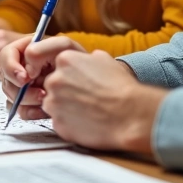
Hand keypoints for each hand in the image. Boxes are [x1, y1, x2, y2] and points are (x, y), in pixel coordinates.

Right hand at [0, 36, 82, 119]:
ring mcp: (23, 86)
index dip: (12, 68)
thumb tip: (26, 71)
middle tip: (41, 94)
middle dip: (20, 89)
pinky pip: (20, 110)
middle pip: (6, 79)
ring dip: (27, 101)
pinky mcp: (29, 102)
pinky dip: (30, 112)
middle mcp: (21, 67)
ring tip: (47, 100)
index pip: (5, 57)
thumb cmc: (78, 59)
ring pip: (11, 96)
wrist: (90, 81)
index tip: (26, 78)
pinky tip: (44, 111)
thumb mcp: (62, 46)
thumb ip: (40, 51)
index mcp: (24, 50)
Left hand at [41, 50, 164, 153]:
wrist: (130, 114)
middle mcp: (54, 80)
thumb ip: (85, 59)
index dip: (70, 77)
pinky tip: (86, 122)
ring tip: (87, 111)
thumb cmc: (121, 87)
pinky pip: (58, 122)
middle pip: (52, 86)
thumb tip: (84, 60)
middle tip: (85, 99)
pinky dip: (69, 123)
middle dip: (65, 92)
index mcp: (64, 60)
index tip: (81, 84)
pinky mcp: (57, 124)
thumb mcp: (104, 60)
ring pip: (53, 104)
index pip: (57, 68)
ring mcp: (53, 103)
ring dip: (65, 108)